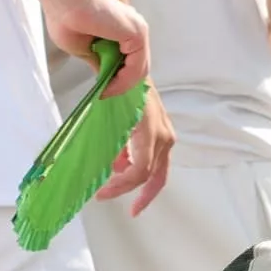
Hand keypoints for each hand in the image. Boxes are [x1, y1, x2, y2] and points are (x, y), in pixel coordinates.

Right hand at [43, 0, 150, 93]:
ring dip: (122, 85)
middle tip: (105, 94)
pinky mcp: (137, 33)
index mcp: (123, 27)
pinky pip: (136, 67)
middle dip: (122, 84)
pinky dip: (124, 81)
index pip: (131, 60)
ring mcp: (138, 29)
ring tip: (106, 92)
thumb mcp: (84, 47)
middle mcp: (134, 27)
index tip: (104, 91)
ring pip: (139, 69)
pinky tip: (108, 86)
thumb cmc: (65, 16)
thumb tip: (104, 74)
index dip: (120, 79)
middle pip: (138, 66)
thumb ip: (98, 60)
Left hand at [95, 83, 174, 216]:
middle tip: (124, 207)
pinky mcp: (164, 131)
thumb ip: (110, 146)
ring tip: (114, 181)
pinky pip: (156, 157)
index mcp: (151, 133)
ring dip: (136, 179)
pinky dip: (140, 166)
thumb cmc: (116, 86)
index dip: (121, 188)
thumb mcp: (108, 118)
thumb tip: (109, 169)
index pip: (140, 172)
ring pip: (158, 170)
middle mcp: (164, 136)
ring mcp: (167, 133)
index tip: (103, 194)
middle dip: (136, 193)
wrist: (129, 64)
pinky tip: (122, 164)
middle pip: (154, 177)